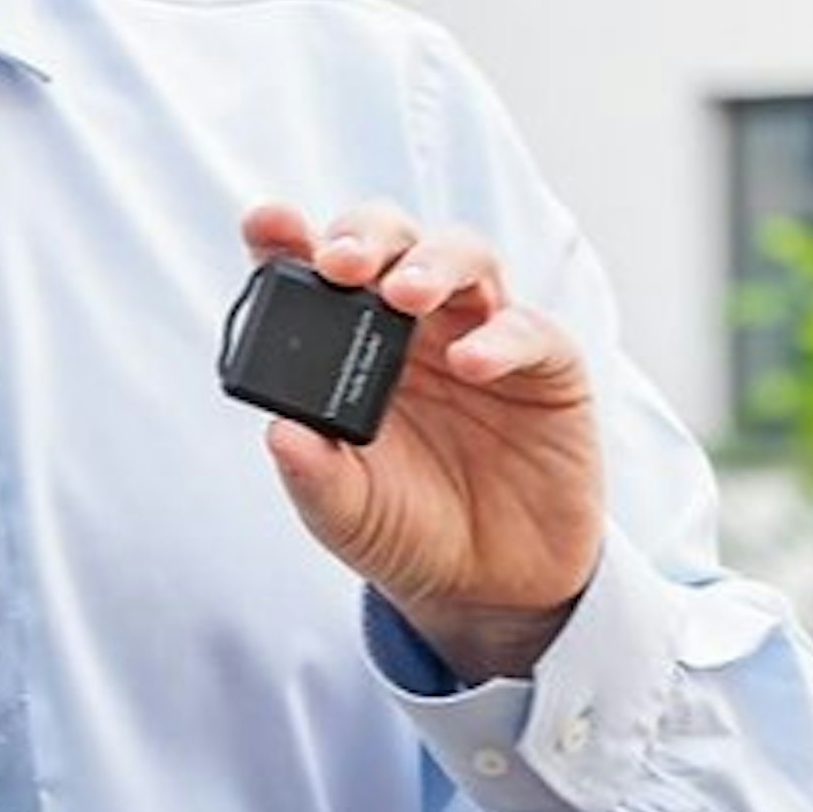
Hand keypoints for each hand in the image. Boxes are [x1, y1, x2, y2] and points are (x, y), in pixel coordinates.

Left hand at [241, 199, 603, 682]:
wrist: (488, 586)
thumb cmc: (407, 530)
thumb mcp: (346, 513)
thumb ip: (313, 474)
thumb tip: (279, 432)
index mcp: (349, 343)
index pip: (315, 269)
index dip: (289, 236)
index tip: (265, 225)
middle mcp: (415, 325)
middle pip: (393, 238)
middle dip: (364, 234)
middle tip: (340, 263)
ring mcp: (482, 333)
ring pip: (465, 256)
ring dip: (432, 263)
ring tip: (404, 295)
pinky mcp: (547, 367)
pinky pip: (529, 330)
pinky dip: (501, 337)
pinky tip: (470, 363)